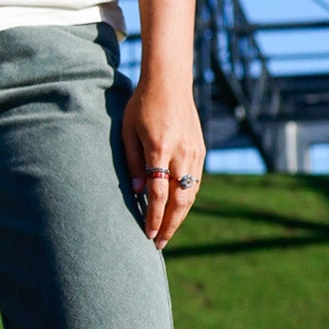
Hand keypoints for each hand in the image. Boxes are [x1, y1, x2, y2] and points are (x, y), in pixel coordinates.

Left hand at [120, 74, 204, 248]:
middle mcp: (181, 153)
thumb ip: (133, 163)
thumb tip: (138, 193)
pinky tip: (176, 210)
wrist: (169, 83)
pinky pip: (195, 182)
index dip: (153, 218)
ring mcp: (194, 153)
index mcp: (160, 148)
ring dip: (179, 217)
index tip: (147, 235)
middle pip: (179, 200)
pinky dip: (186, 200)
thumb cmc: (141, 106)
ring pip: (190, 194)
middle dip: (169, 226)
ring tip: (166, 232)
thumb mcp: (128, 131)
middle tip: (158, 244)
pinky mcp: (200, 151)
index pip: (158, 193)